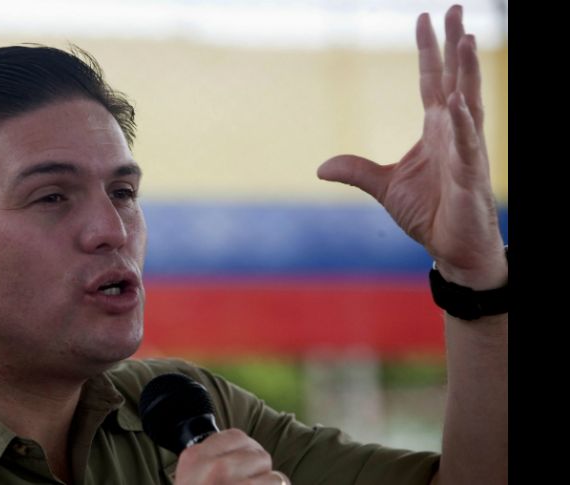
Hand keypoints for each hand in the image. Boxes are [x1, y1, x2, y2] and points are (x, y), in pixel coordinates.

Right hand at [174, 429, 290, 484]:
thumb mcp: (189, 478)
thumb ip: (208, 460)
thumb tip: (246, 451)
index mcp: (195, 458)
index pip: (237, 436)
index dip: (246, 453)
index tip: (241, 470)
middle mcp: (214, 468)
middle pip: (259, 454)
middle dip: (260, 472)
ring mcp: (233, 484)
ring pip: (274, 476)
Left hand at [317, 5, 505, 289]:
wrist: (451, 248)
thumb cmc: (428, 214)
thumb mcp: (384, 187)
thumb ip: (357, 171)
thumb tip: (321, 167)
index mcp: (435, 130)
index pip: (432, 82)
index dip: (429, 51)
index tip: (425, 19)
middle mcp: (454, 133)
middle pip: (455, 81)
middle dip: (454, 46)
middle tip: (455, 9)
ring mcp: (466, 152)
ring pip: (468, 104)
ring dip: (467, 73)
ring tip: (466, 38)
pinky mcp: (470, 177)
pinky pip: (467, 146)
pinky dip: (461, 125)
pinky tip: (456, 102)